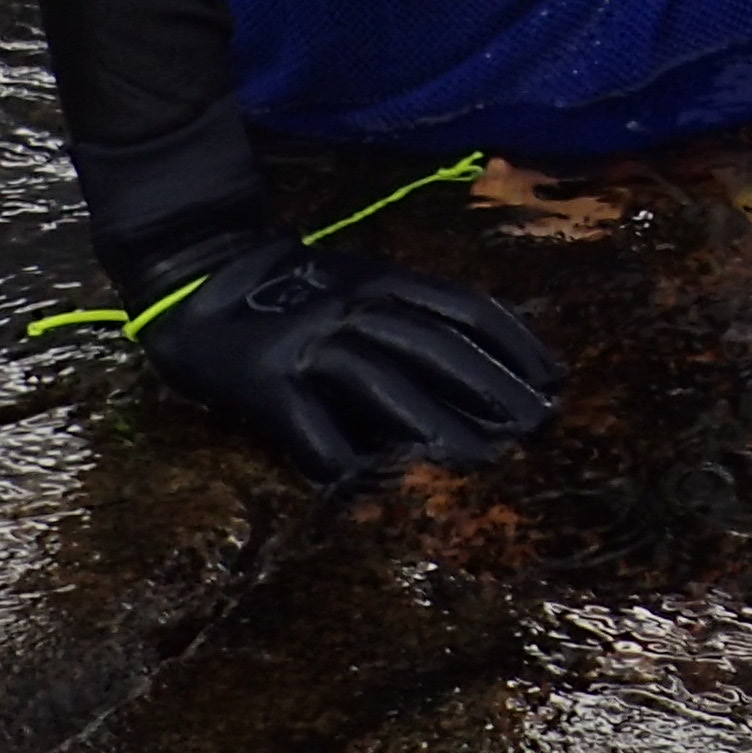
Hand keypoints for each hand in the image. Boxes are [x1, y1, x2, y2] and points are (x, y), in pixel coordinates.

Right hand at [140, 234, 560, 486]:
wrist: (197, 266)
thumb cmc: (295, 285)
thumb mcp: (359, 278)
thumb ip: (410, 311)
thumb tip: (483, 367)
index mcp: (384, 278)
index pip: (466, 310)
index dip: (514, 347)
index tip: (554, 382)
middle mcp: (353, 305)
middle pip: (436, 349)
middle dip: (490, 391)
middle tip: (535, 430)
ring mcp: (308, 343)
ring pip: (383, 386)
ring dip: (434, 426)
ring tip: (476, 462)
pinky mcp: (265, 382)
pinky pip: (311, 427)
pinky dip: (345, 460)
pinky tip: (376, 486)